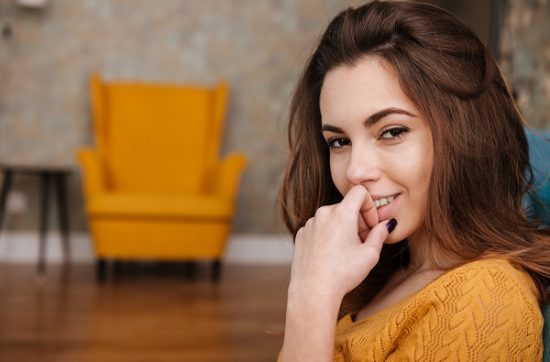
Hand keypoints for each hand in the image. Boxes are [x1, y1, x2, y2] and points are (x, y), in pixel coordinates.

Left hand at [289, 185, 392, 302]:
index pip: (359, 192)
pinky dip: (328, 235)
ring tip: (346, 251)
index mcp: (341, 213)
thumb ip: (380, 234)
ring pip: (332, 217)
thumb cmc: (343, 273)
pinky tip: (331, 255)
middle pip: (346, 207)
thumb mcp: (370, 254)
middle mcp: (323, 213)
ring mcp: (310, 224)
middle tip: (362, 242)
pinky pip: (319, 227)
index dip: (370, 205)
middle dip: (358, 221)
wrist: (313, 291)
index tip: (371, 225)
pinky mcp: (301, 234)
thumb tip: (387, 224)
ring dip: (343, 228)